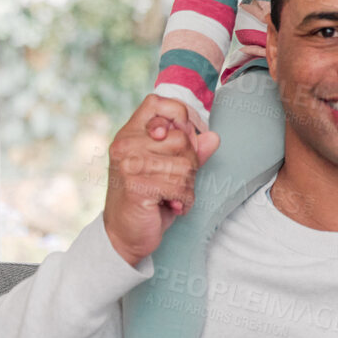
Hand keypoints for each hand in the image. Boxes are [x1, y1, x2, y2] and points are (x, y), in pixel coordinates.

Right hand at [103, 96, 219, 267]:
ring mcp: (129, 164)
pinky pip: (181, 186)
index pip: (157, 102)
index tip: (181, 138)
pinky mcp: (137, 186)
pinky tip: (172, 205)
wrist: (124, 234)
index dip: (179, 116)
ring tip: (172, 195)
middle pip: (182, 138)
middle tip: (176, 181)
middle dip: (190, 164)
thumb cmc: (148, 199)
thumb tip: (213, 137)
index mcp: (131, 133)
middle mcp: (126, 144)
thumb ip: (190, 152)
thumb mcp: (169, 171)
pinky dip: (185, 200)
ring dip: (188, 186)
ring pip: (186, 164)